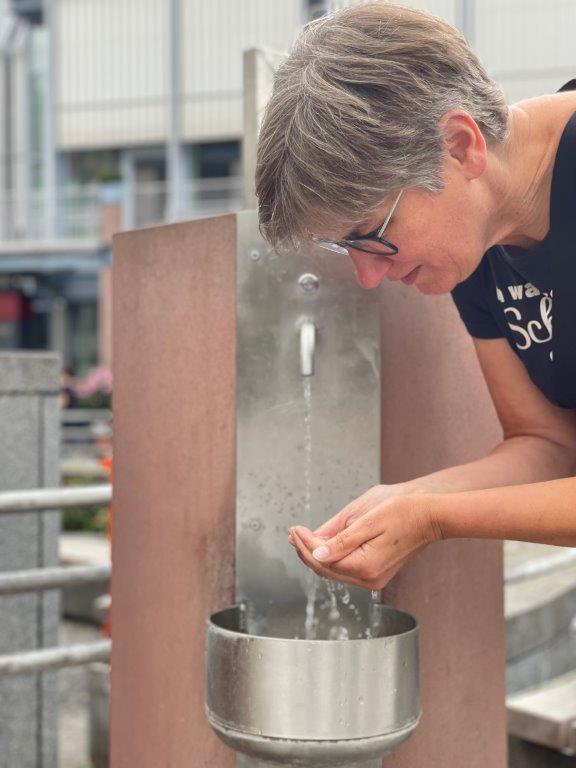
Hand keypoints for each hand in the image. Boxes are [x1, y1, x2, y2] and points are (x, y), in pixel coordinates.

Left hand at [288, 492, 440, 589]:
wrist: (430, 517)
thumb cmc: (403, 511)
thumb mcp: (368, 520)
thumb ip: (341, 539)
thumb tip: (317, 553)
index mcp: (366, 566)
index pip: (324, 560)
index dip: (305, 545)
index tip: (294, 528)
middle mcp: (369, 579)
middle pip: (327, 570)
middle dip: (306, 551)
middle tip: (292, 533)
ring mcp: (373, 578)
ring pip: (335, 571)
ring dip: (316, 555)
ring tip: (300, 538)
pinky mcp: (376, 573)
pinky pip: (346, 568)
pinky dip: (331, 557)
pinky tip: (321, 545)